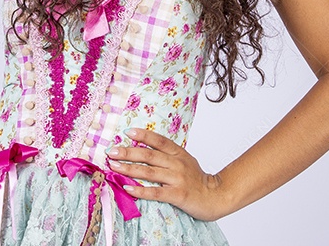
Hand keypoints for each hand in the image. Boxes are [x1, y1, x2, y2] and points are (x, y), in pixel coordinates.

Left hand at [105, 127, 227, 221]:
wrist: (216, 196)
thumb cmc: (197, 179)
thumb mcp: (184, 160)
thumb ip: (167, 154)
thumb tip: (142, 149)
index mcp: (178, 153)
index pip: (159, 141)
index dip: (143, 136)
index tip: (127, 132)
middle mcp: (177, 164)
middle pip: (150, 156)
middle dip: (128, 153)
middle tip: (112, 151)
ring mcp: (177, 179)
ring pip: (150, 172)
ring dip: (130, 169)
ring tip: (114, 167)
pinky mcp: (178, 195)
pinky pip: (155, 192)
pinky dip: (140, 190)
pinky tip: (128, 188)